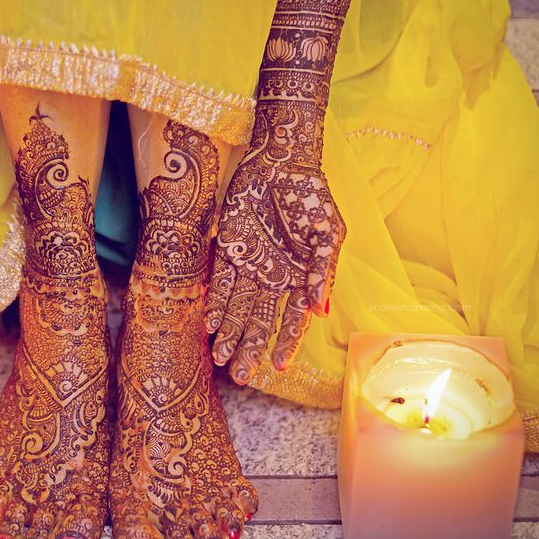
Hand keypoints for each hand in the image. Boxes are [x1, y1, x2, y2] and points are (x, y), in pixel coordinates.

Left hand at [205, 114, 344, 382]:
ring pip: (238, 309)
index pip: (293, 319)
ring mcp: (251, 266)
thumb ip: (323, 272)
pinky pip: (220, 283)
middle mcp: (274, 278)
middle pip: (260, 321)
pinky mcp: (229, 250)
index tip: (277, 366)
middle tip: (239, 376)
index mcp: (302, 278)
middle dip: (250, 349)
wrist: (282, 161)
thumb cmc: (312, 195)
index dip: (286, 343)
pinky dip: (215, 304)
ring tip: (221, 359)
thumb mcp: (328, 233)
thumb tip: (320, 312)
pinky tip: (210, 325)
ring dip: (229, 333)